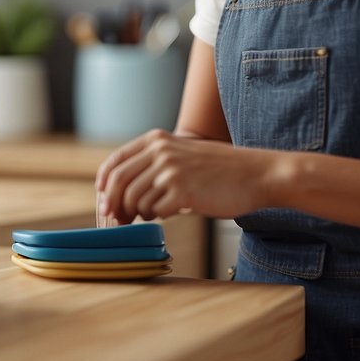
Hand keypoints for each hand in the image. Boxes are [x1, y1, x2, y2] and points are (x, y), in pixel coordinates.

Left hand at [95, 129, 283, 223]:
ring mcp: (170, 170)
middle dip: (114, 205)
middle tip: (118, 220)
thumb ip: (154, 163)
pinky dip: (159, 216)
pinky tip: (171, 211)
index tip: (103, 200)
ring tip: (155, 212)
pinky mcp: (182, 191)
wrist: (256, 174)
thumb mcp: (182, 154)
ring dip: (139, 213)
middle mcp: (160, 151)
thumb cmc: (220, 170)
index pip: (115, 162)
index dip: (104, 184)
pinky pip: (154, 211)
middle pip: (118, 183)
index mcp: (157, 139)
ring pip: (134, 200)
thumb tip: (120, 192)